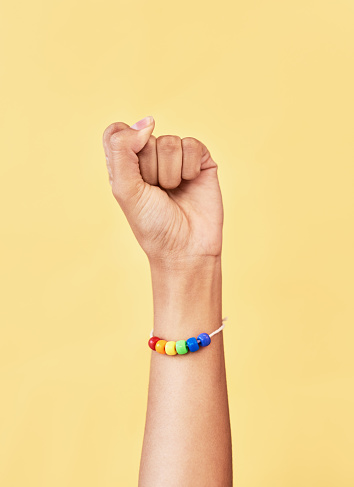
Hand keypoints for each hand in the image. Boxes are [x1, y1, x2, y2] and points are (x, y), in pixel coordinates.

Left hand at [102, 116, 223, 265]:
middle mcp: (150, 159)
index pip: (116, 132)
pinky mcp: (200, 161)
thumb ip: (122, 150)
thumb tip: (147, 122)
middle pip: (145, 137)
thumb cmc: (152, 224)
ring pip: (169, 142)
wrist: (186, 248)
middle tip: (157, 193)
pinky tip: (190, 184)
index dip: (125, 143)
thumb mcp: (125, 189)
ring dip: (170, 173)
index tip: (133, 170)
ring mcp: (176, 159)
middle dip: (150, 169)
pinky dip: (190, 168)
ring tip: (174, 192)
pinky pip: (192, 145)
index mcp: (126, 165)